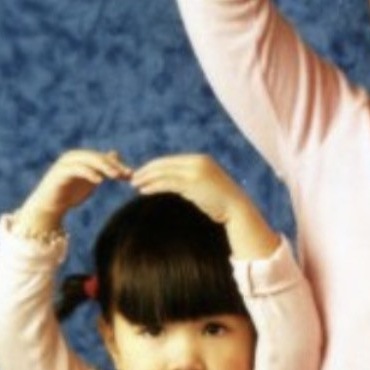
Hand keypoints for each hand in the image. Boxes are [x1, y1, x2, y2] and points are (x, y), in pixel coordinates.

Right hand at [12, 148, 130, 235]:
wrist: (50, 206)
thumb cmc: (70, 193)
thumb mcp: (90, 180)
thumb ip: (102, 169)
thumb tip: (115, 155)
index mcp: (81, 158)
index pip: (103, 158)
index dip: (117, 165)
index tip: (130, 174)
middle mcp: (73, 157)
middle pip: (96, 157)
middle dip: (112, 165)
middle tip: (125, 174)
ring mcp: (66, 164)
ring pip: (88, 160)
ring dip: (103, 167)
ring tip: (115, 176)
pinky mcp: (60, 172)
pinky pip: (76, 169)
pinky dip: (89, 173)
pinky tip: (99, 181)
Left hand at [131, 153, 278, 259]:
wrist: (237, 209)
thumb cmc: (221, 203)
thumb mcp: (204, 186)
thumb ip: (189, 181)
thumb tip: (175, 184)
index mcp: (199, 160)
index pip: (170, 160)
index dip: (153, 166)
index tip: (142, 173)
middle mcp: (196, 162)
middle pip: (164, 163)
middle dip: (146, 170)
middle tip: (132, 177)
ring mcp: (195, 172)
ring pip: (163, 172)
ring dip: (147, 178)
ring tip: (134, 184)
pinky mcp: (192, 184)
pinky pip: (167, 183)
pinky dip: (153, 186)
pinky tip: (143, 190)